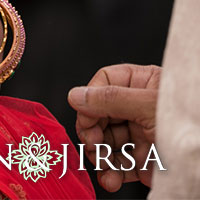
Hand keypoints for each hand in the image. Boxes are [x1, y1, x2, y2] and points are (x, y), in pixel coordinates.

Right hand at [71, 64, 161, 190]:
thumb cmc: (192, 120)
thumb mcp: (149, 107)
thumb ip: (110, 99)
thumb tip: (74, 94)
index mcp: (142, 84)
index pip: (103, 84)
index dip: (90, 103)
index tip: (87, 122)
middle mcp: (139, 106)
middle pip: (101, 117)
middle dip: (95, 138)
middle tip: (95, 150)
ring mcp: (144, 131)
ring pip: (110, 143)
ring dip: (105, 162)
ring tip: (109, 177)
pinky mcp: (149, 156)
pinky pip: (125, 163)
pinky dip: (119, 173)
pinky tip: (121, 179)